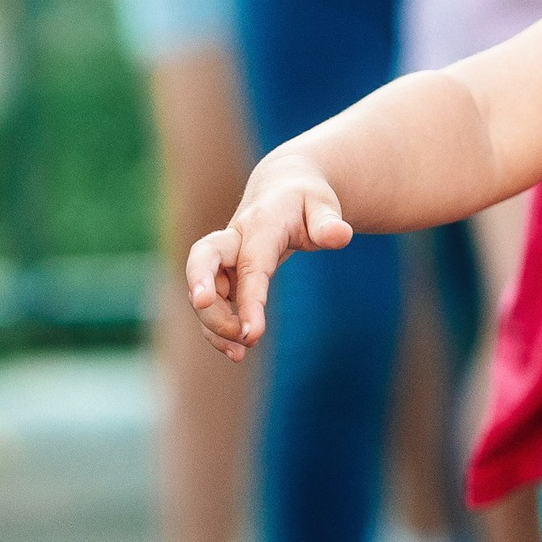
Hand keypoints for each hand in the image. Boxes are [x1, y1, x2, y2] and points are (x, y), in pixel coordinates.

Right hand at [187, 161, 351, 356]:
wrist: (283, 188)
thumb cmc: (306, 200)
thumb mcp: (324, 204)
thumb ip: (329, 221)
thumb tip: (341, 235)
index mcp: (261, 223)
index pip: (251, 264)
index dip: (249, 299)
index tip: (252, 334)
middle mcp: (234, 238)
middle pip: (203, 259)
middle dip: (201, 288)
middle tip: (215, 321)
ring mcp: (224, 257)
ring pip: (203, 288)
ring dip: (213, 323)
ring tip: (239, 353)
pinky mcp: (222, 274)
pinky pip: (211, 302)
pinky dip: (217, 328)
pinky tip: (237, 351)